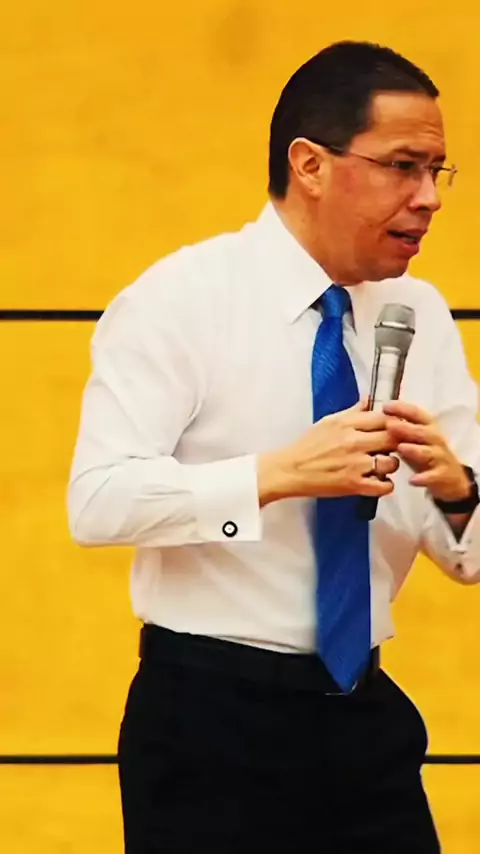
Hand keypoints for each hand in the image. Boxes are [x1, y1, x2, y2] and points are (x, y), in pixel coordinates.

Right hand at [258, 400, 399, 505]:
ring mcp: (355, 465)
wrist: (290, 470)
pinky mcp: (353, 485)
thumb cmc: (308, 446)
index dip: (394, 423)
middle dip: (396, 443)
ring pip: (392, 463)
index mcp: (347, 424)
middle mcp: (353, 442)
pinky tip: (378, 481)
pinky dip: (385, 485)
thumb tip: (369, 399)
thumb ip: (353, 412)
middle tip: (390, 448)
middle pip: (393, 438)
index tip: (393, 429)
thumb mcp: (329, 422)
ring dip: (391, 464)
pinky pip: (384, 486)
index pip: (385, 418)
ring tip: (382, 466)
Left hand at [383, 401, 470, 501]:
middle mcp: (435, 439)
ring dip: (415, 449)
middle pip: (423, 431)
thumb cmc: (423, 453)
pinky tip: (412, 480)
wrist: (450, 478)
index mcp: (427, 427)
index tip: (385, 406)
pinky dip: (424, 478)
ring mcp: (441, 458)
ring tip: (401, 448)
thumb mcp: (412, 438)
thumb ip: (397, 427)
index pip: (417, 414)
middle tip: (389, 425)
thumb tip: (373, 412)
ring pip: (429, 452)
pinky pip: (433, 476)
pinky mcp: (443, 476)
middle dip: (407, 428)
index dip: (402, 408)